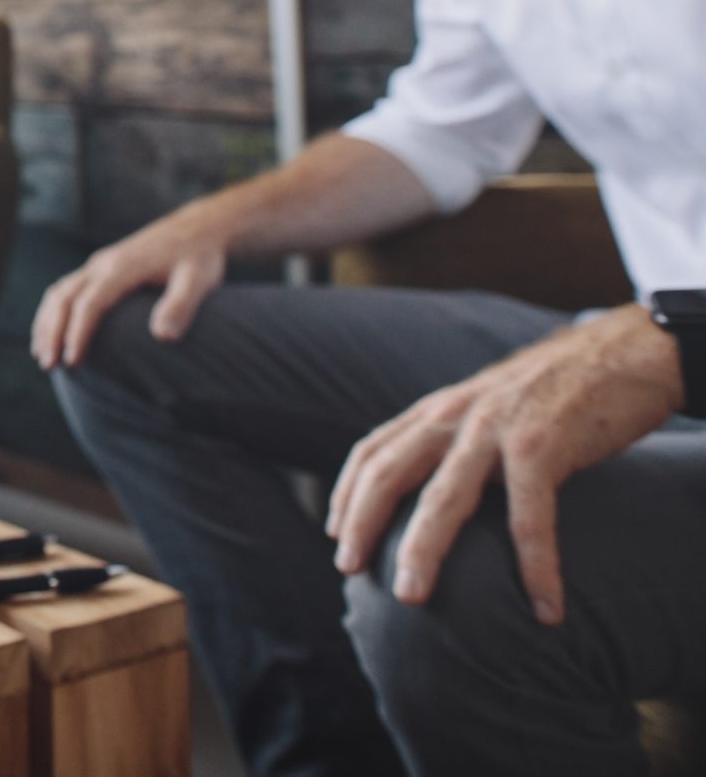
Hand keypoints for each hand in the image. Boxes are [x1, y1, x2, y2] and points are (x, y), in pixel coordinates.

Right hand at [31, 210, 227, 369]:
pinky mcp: (98, 268)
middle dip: (52, 332)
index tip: (72, 362)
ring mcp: (97, 264)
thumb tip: (163, 338)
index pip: (90, 303)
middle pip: (63, 298)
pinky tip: (51, 334)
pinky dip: (51, 313)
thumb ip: (180, 306)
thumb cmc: (198, 258)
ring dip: (46, 324)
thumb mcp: (199, 280)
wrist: (195, 229)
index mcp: (122, 267)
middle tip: (48, 366)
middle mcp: (102, 263)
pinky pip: (64, 289)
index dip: (78, 333)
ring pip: (58, 292)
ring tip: (43, 357)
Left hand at [325, 304, 679, 624]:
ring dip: (423, 551)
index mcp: (439, 408)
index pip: (373, 449)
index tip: (336, 535)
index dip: (347, 493)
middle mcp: (456, 415)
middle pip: (390, 473)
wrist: (621, 353)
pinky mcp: (543, 444)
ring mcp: (496, 428)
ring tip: (413, 599)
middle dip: (363, 524)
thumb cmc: (554, 391)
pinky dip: (535, 564)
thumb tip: (434, 488)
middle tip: (349, 571)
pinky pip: (529, 514)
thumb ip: (457, 438)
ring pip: (444, 497)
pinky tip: (544, 605)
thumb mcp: (488, 406)